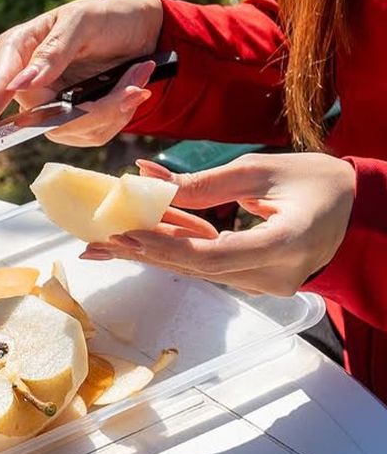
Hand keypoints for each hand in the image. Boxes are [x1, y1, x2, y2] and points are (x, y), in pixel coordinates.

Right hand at [0, 0, 164, 145]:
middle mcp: (27, 82)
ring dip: (113, 108)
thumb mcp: (81, 22)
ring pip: (71, 130)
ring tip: (139, 77)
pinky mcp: (72, 120)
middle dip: (93, 108)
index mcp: (17, 50)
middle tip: (133, 85)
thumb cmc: (107, 16)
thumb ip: (51, 52)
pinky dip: (119, 114)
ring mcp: (49, 104)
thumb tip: (19, 85)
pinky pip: (90, 134)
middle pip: (42, 117)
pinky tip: (133, 88)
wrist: (143, 29)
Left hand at [82, 154, 355, 296]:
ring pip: (197, 268)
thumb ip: (204, 182)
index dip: (168, 246)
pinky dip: (174, 250)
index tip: (128, 233)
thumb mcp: (261, 170)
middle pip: (196, 266)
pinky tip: (136, 242)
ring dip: (151, 252)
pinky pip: (208, 265)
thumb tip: (147, 179)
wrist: (359, 211)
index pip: (215, 254)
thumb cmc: (318, 181)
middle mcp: (275, 274)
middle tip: (94, 243)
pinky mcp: (256, 280)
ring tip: (102, 245)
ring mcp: (266, 283)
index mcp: (287, 242)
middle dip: (143, 252)